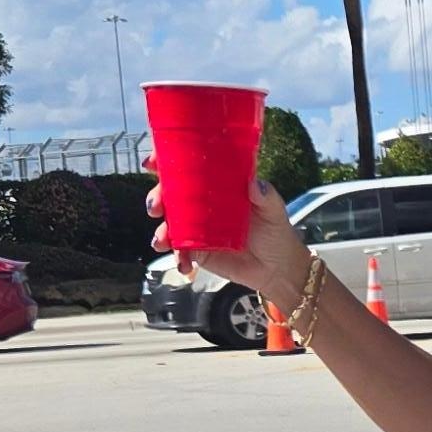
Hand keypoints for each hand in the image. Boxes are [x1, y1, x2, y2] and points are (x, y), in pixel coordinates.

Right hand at [145, 175, 305, 296]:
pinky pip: (179, 252)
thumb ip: (265, 196)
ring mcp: (197, 228)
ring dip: (160, 231)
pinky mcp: (198, 251)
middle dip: (156, 198)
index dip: (166, 162)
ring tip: (162, 240)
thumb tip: (255, 183)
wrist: (278, 269)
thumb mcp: (274, 210)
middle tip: (156, 206)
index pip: (188, 169)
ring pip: (169, 224)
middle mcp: (202, 204)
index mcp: (217, 186)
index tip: (152, 162)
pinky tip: (183, 264)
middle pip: (170, 195)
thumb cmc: (276, 232)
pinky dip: (177, 258)